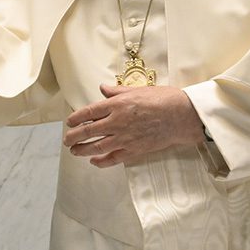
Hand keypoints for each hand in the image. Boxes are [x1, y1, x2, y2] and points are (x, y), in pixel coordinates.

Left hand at [62, 84, 205, 166]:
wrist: (182, 116)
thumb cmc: (162, 99)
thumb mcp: (137, 89)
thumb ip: (116, 91)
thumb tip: (102, 88)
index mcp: (117, 105)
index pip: (88, 112)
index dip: (75, 118)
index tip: (69, 122)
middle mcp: (117, 122)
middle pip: (88, 131)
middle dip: (74, 136)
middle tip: (66, 139)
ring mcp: (125, 138)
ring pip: (97, 147)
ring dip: (82, 150)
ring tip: (74, 151)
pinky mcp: (134, 150)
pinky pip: (113, 158)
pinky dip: (101, 161)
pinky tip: (94, 161)